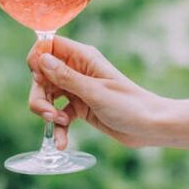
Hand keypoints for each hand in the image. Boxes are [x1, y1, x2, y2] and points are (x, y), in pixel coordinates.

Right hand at [27, 36, 168, 149]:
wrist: (150, 127)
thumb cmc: (129, 105)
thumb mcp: (95, 92)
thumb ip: (66, 77)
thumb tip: (41, 59)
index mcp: (83, 58)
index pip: (50, 45)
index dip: (37, 58)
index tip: (38, 77)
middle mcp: (78, 71)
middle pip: (42, 75)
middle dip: (39, 95)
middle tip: (47, 113)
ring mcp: (78, 90)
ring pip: (48, 96)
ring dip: (47, 112)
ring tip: (60, 124)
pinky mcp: (80, 109)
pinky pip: (59, 115)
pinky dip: (58, 128)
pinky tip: (62, 144)